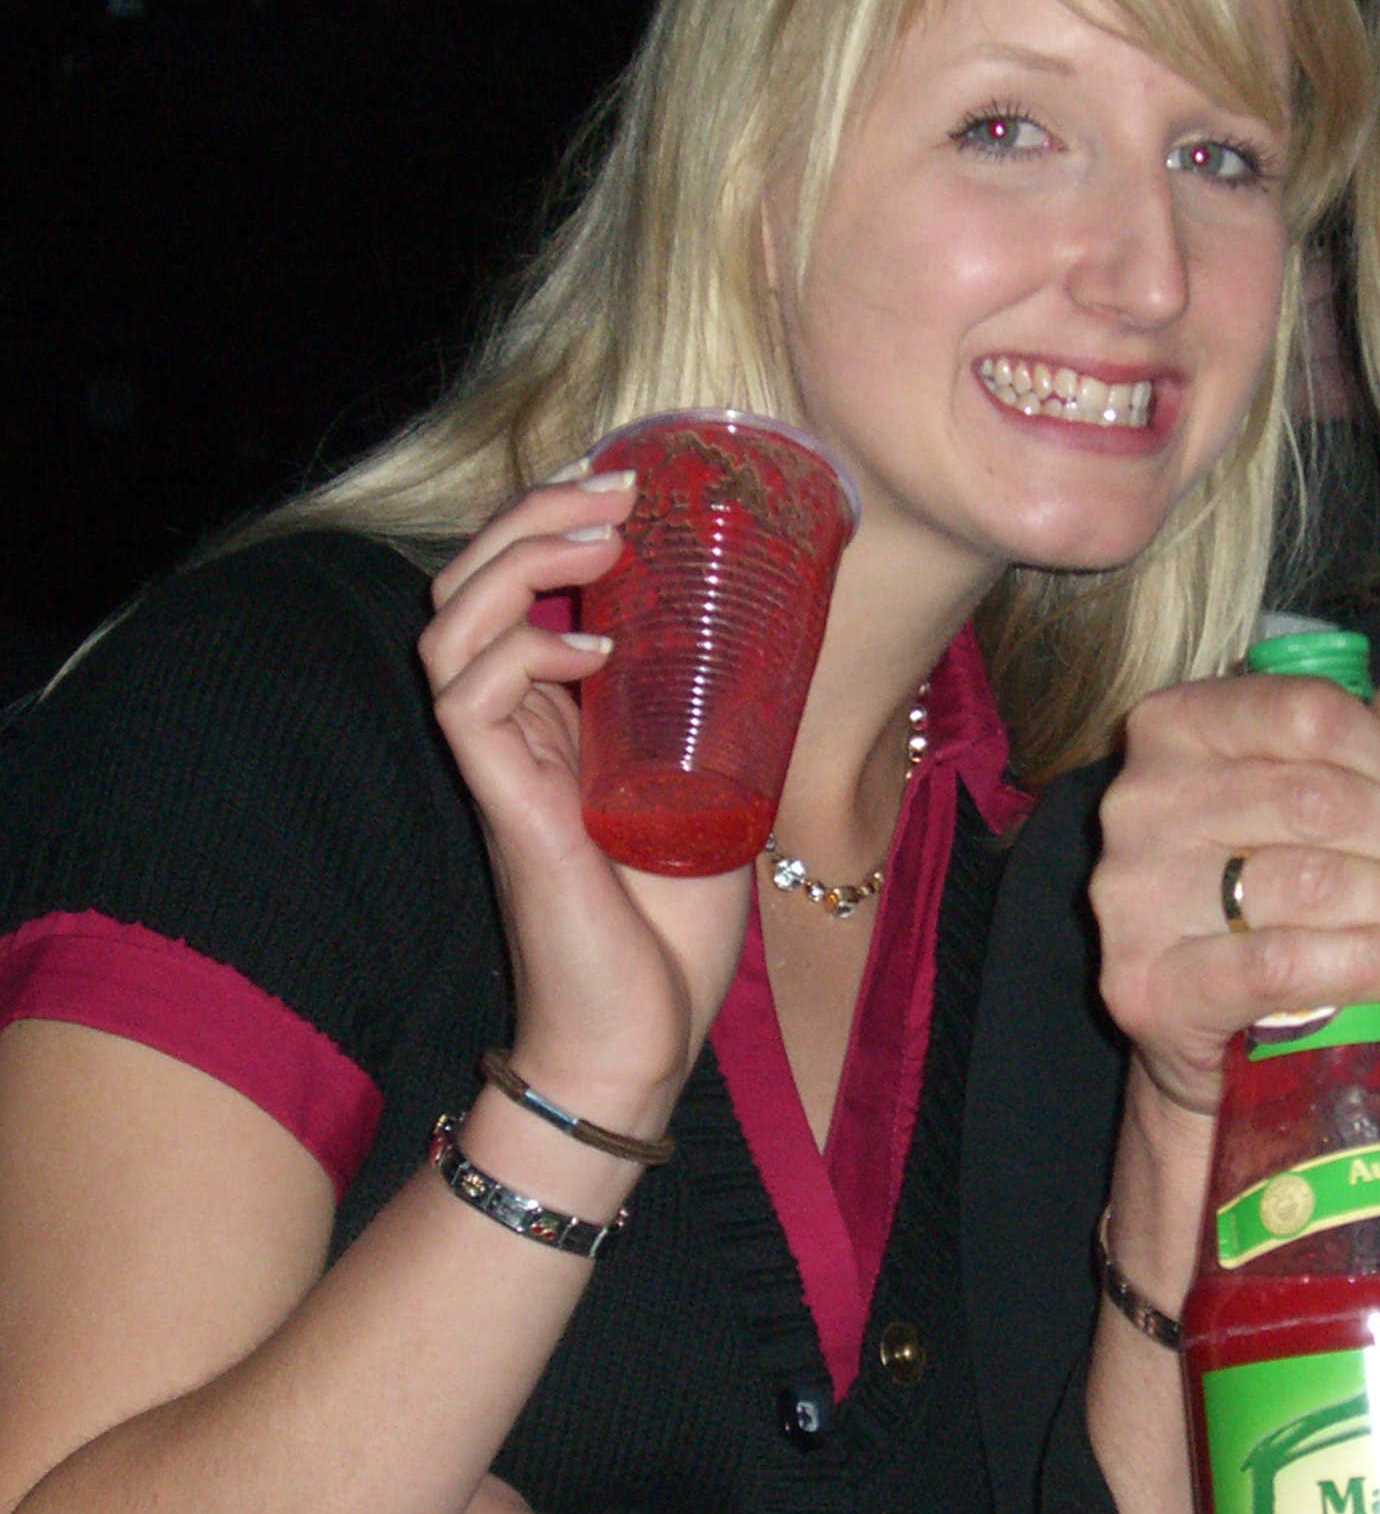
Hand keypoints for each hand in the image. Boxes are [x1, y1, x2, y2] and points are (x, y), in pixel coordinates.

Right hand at [418, 471, 749, 1124]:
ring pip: (450, 624)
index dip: (550, 519)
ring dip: (517, 561)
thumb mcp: (716, 787)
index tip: (624, 480)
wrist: (639, 1033)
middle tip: (611, 486)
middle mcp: (514, 728)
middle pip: (467, 581)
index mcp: (555, 716)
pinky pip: (469, 699)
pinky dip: (524, 653)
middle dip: (531, 513)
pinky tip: (592, 649)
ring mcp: (500, 766)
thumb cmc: (672, 924)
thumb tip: (794, 632)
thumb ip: (724, 716)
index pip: (516, 586)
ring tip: (598, 538)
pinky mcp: (503, 806)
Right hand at [1091, 635, 1379, 1117]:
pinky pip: (1283, 964)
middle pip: (1320, 800)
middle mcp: (1140, 799)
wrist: (1205, 1034)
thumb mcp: (1327, 792)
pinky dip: (1375, 960)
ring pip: (1312, 882)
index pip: (1308, 712)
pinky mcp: (1147, 986)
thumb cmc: (1267, 889)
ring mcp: (1133, 894)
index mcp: (1176, 725)